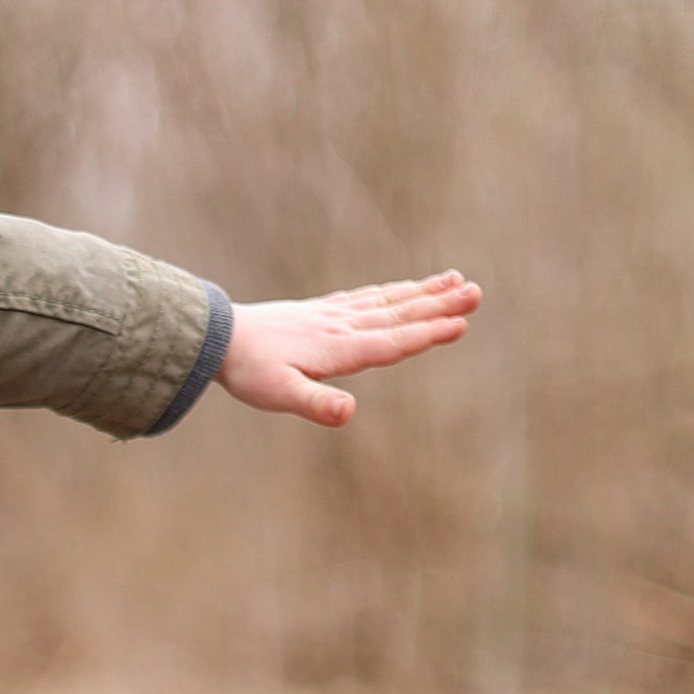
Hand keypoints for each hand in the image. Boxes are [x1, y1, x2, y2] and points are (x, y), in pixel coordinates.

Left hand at [218, 269, 480, 425]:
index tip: (461, 324)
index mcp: (339, 349)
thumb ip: (316, 405)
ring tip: (455, 281)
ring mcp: (334, 315)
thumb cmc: (248, 372)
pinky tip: (404, 288)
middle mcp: (342, 326)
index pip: (392, 341)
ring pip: (387, 301)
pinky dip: (391, 291)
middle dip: (439, 306)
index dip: (427, 334)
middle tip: (476, 293)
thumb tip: (349, 413)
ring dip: (422, 293)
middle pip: (399, 315)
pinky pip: (366, 298)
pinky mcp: (322, 312)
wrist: (216, 337)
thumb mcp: (279, 396)